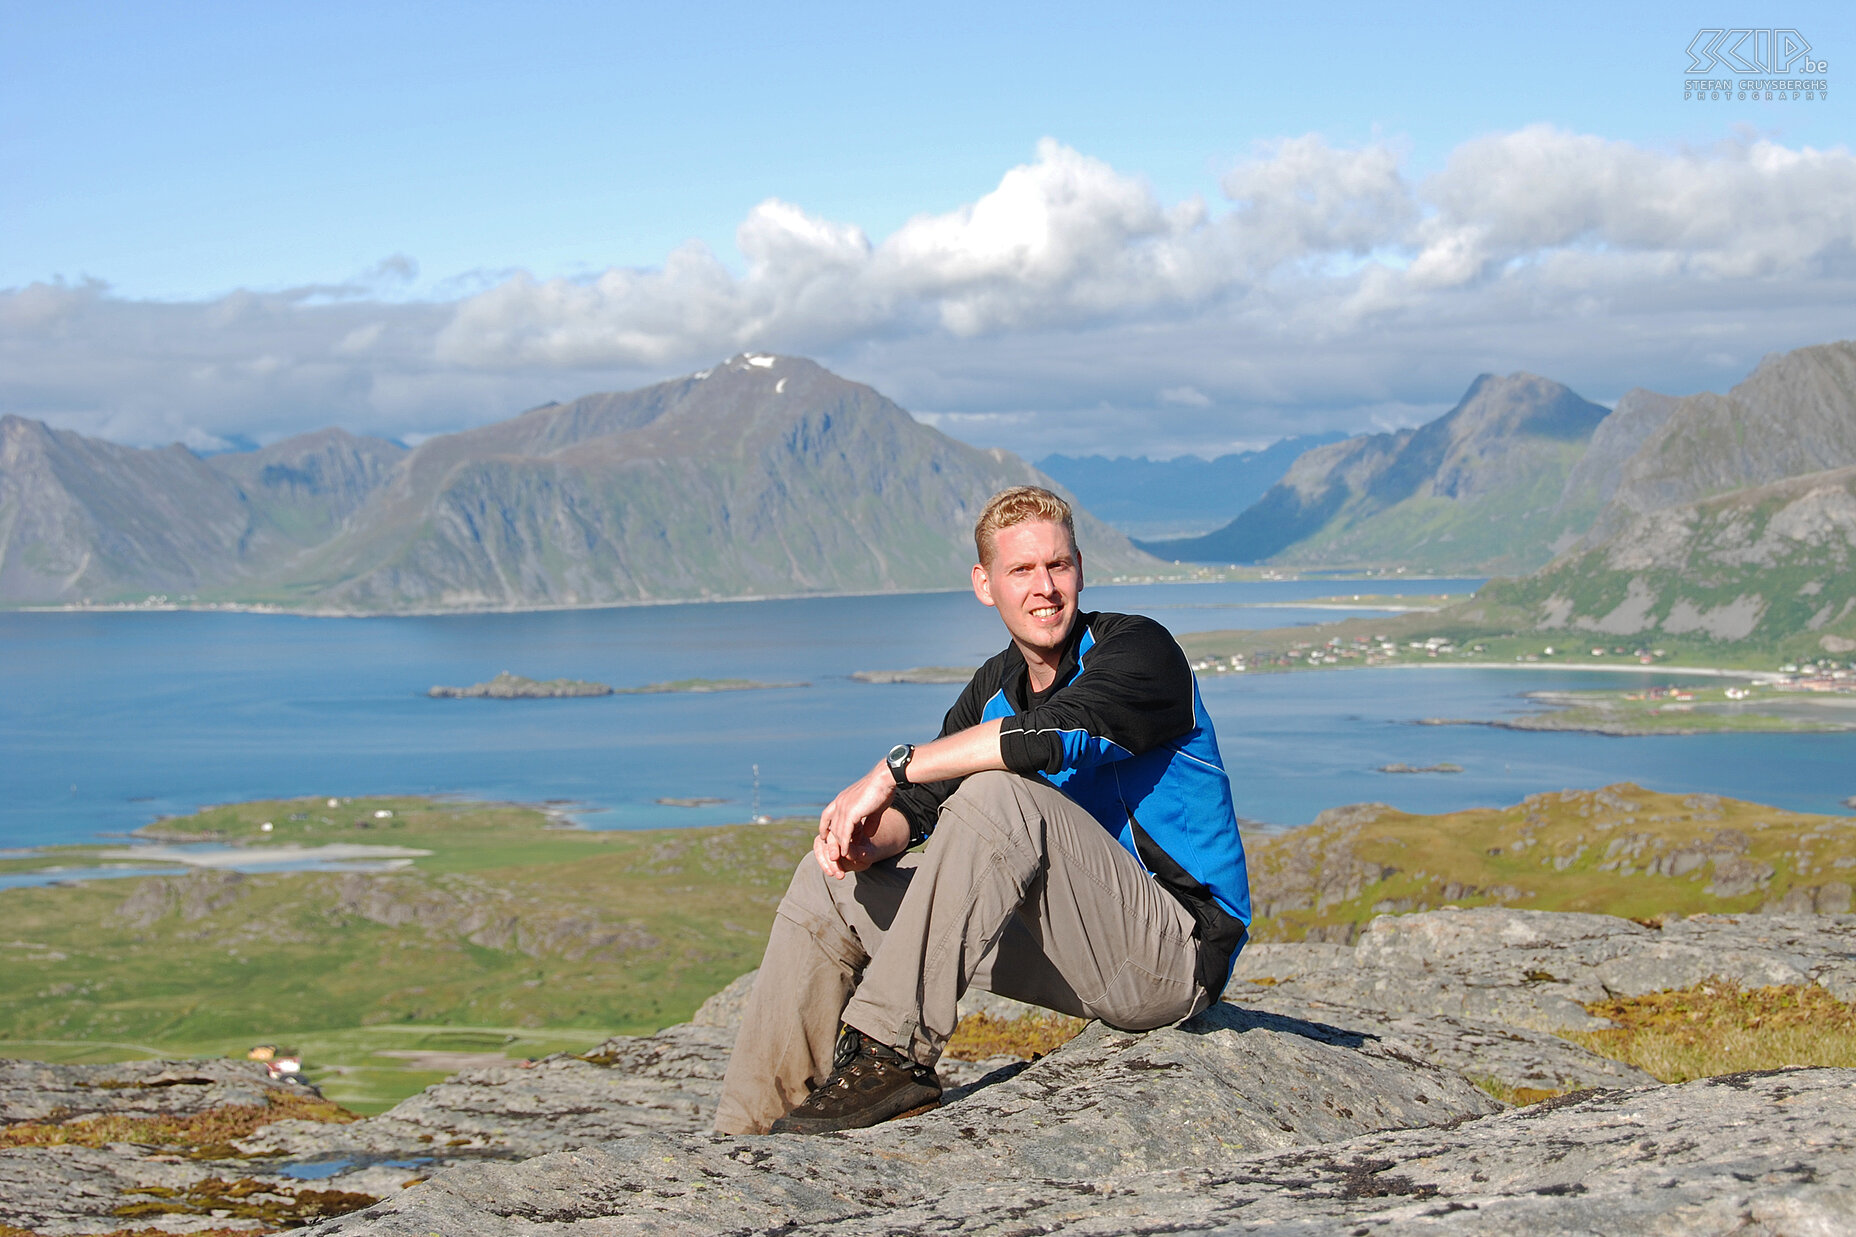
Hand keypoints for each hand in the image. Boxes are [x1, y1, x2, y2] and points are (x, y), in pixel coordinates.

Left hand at [815, 764, 902, 878]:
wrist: (885, 779)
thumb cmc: (882, 789)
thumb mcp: (874, 808)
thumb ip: (870, 821)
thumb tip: (868, 834)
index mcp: (843, 799)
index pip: (827, 815)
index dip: (825, 827)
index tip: (826, 838)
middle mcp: (839, 803)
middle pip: (830, 827)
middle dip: (831, 842)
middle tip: (833, 855)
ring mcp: (843, 807)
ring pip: (836, 832)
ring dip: (838, 846)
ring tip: (840, 858)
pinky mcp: (851, 812)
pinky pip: (844, 833)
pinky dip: (844, 844)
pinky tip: (846, 852)